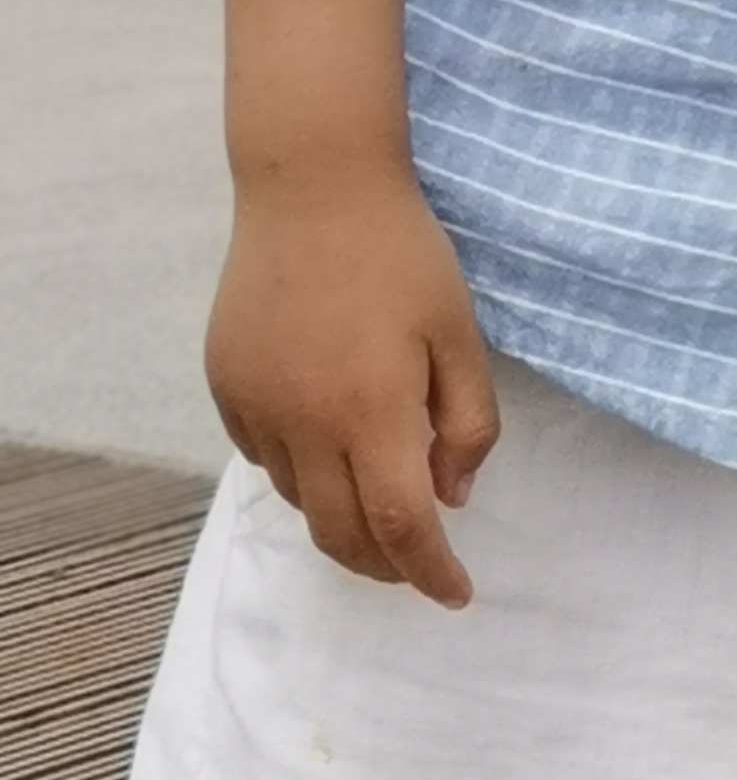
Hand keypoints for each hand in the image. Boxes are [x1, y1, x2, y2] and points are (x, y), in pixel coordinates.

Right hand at [205, 161, 499, 607]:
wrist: (313, 186)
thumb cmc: (402, 254)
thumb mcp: (458, 332)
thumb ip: (467, 422)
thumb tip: (452, 498)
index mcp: (371, 411)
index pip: (401, 526)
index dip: (431, 572)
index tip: (456, 593)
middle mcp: (304, 424)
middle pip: (339, 534)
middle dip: (384, 565)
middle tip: (418, 563)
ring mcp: (255, 408)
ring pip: (299, 500)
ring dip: (341, 517)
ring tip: (378, 500)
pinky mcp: (225, 387)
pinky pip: (264, 458)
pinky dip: (301, 472)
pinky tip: (327, 445)